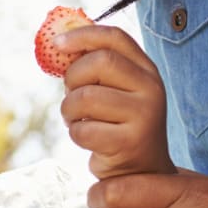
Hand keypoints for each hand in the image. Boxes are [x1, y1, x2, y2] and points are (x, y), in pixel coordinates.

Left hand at [57, 24, 174, 176]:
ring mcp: (144, 115)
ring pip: (85, 97)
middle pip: (99, 63)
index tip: (56, 43)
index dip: (82, 35)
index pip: (115, 38)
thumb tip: (57, 44)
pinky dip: (76, 134)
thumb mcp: (114, 91)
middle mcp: (152, 88)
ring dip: (69, 110)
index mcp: (147, 70)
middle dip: (73, 78)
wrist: (141, 172)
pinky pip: (84, 129)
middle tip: (70, 95)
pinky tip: (88, 138)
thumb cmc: (117, 124)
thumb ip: (94, 66)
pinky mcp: (130, 142)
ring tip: (78, 120)